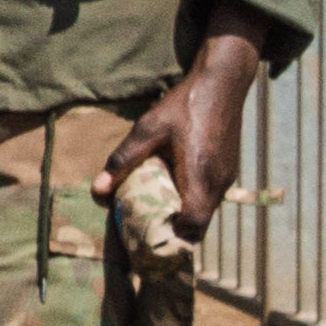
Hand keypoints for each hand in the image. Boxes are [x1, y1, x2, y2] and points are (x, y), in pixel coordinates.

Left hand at [121, 26, 267, 237]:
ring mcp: (227, 176)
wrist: (222, 83)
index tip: (147, 242)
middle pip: (200, 225)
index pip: (192, 226)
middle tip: (144, 233)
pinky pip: (210, 196)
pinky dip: (192, 202)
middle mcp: (219, 183)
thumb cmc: (184, 105)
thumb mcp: (148, 130)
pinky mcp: (228, 168)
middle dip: (175, 233)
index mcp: (201, 178)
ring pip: (206, 211)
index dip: (172, 239)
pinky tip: (170, 192)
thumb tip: (98, 189)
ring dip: (184, 217)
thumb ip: (123, 160)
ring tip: (153, 214)